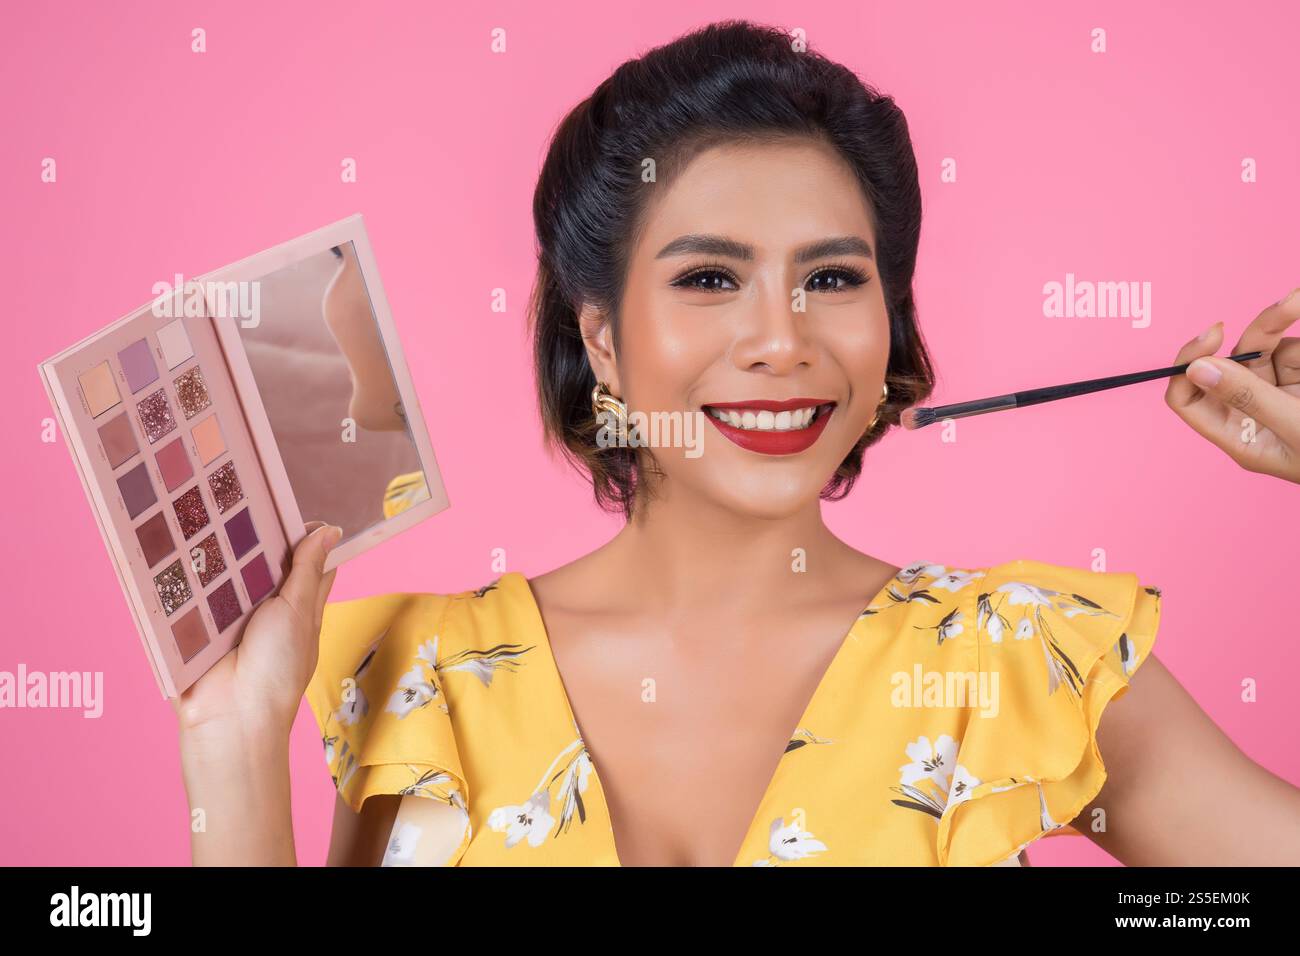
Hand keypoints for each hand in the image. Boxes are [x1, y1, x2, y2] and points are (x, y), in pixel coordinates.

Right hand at [172, 521, 341, 735]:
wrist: (230, 717)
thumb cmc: (277, 668)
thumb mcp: (298, 612)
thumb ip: (307, 570)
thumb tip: (329, 530)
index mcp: (301, 605)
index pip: (308, 561)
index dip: (302, 534)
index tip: (285, 504)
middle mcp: (268, 608)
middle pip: (262, 562)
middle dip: (253, 536)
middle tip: (238, 497)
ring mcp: (232, 615)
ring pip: (226, 572)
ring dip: (217, 551)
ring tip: (205, 510)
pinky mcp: (200, 625)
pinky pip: (194, 592)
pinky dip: (188, 573)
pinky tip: (177, 541)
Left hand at [1165, 288, 1299, 481]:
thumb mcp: (1296, 425)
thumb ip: (1250, 397)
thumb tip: (1197, 368)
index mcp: (1239, 436)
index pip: (1188, 400)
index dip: (1189, 365)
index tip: (1213, 335)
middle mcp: (1253, 415)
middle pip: (1232, 364)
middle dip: (1261, 330)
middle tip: (1290, 305)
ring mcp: (1281, 395)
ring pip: (1266, 348)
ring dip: (1283, 322)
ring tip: (1299, 302)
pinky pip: (1294, 348)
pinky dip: (1299, 333)